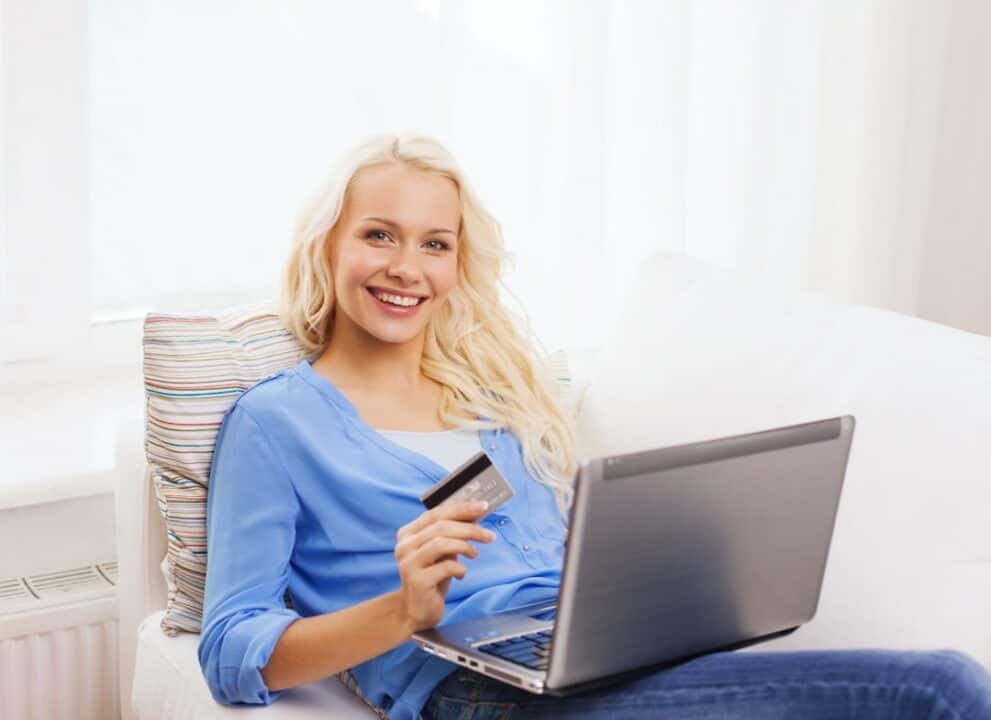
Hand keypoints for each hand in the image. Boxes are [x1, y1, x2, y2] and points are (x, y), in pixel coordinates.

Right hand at [394, 500, 494, 632]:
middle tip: (489, 535)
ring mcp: (408, 563)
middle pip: (441, 527)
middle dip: (469, 529)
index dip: (461, 508)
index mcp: (408, 534)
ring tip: (475, 553)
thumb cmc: (432, 578)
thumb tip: (475, 516)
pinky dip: (460, 568)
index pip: (436, 513)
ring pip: (441, 543)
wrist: (417, 611)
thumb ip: (451, 535)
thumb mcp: (441, 553)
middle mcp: (404, 546)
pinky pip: (445, 566)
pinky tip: (461, 574)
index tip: (483, 506)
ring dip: (465, 546)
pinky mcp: (417, 580)